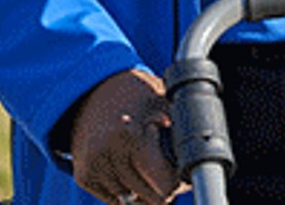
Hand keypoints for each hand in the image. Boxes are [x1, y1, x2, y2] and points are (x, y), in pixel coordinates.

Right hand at [70, 68, 182, 204]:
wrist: (91, 90)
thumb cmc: (135, 94)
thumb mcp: (162, 102)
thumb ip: (180, 125)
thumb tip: (201, 153)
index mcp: (132, 136)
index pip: (164, 186)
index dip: (178, 184)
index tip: (183, 177)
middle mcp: (109, 154)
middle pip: (149, 199)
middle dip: (163, 190)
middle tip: (171, 176)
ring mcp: (94, 167)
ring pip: (129, 202)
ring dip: (143, 194)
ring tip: (150, 170)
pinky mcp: (83, 176)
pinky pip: (113, 200)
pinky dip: (124, 192)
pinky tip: (131, 171)